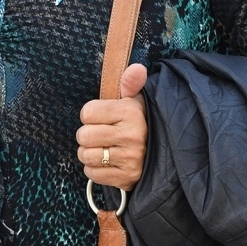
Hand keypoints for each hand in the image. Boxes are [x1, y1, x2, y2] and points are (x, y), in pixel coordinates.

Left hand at [76, 63, 147, 191]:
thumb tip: (137, 68)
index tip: (101, 117)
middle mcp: (131, 135)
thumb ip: (130, 83)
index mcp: (130, 112)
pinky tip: (106, 163)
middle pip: (83, 136)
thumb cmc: (141, 123)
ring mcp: (129, 159)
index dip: (91, 115)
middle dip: (88, 135)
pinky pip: (92, 174)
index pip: (87, 113)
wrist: (163, 154)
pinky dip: (95, 169)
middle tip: (100, 134)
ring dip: (89, 153)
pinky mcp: (126, 178)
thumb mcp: (136, 100)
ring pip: (85, 155)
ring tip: (103, 148)